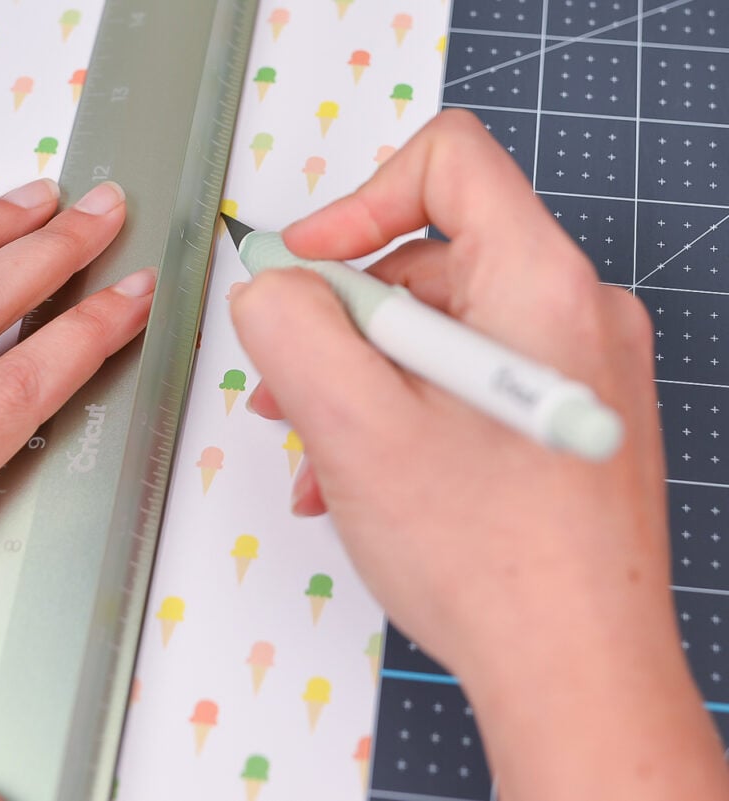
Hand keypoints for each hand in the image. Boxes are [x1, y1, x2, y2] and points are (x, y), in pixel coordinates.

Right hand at [230, 110, 728, 800]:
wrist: (575, 673)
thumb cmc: (489, 559)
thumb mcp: (352, 424)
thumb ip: (292, 327)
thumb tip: (271, 286)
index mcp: (541, 283)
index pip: (449, 162)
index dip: (357, 201)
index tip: (304, 269)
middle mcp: (574, 314)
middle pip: (431, 257)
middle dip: (342, 318)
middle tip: (288, 384)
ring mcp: (575, 373)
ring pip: (439, 332)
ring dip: (361, 378)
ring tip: (316, 449)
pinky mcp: (561, 421)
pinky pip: (464, 383)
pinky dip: (401, 414)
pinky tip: (358, 480)